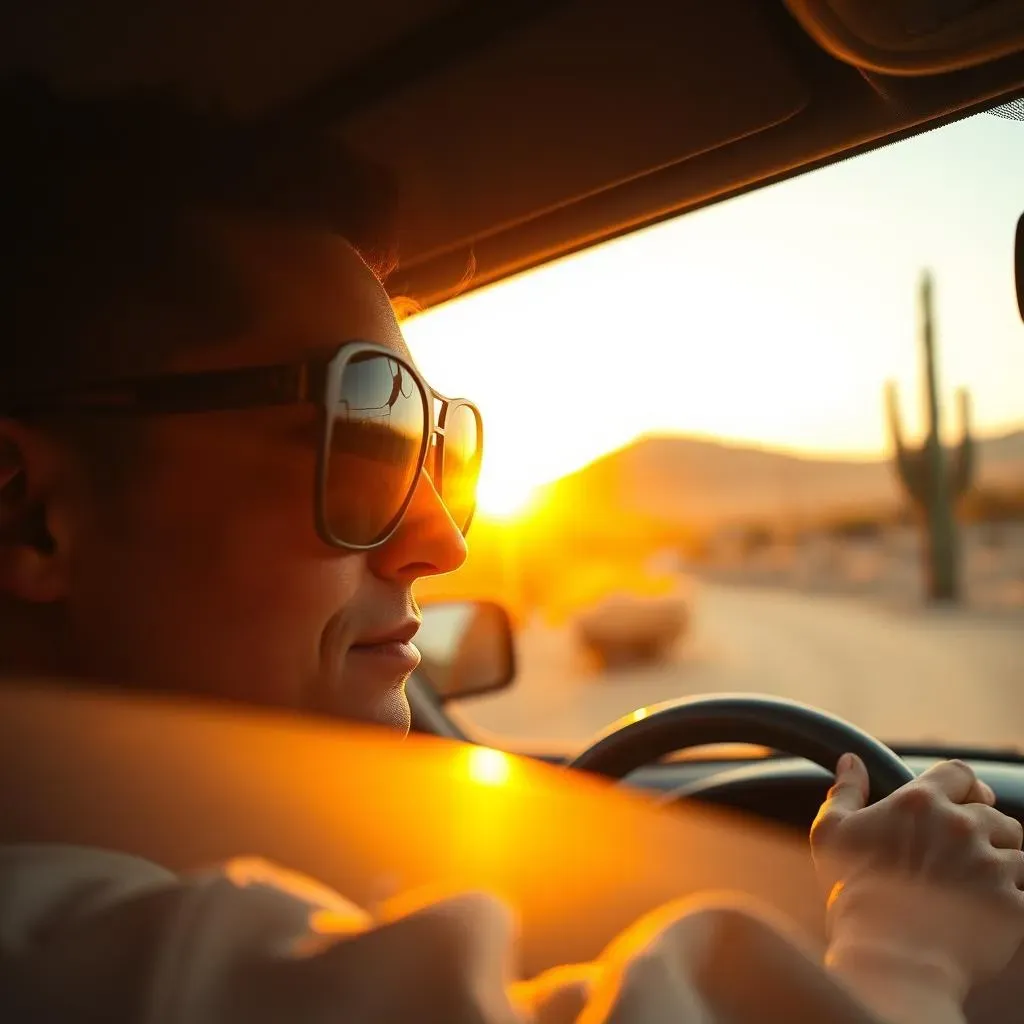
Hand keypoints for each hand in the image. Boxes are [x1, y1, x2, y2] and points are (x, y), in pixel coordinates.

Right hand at [811, 754, 1023, 998]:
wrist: (888, 956)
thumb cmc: (853, 893)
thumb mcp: (831, 832)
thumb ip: (845, 790)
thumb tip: (851, 761)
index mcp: (920, 803)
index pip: (961, 774)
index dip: (966, 787)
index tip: (964, 802)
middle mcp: (961, 826)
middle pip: (996, 815)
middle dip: (987, 832)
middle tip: (967, 856)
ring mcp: (990, 865)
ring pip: (1018, 852)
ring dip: (1005, 864)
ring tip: (980, 885)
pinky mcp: (1012, 904)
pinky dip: (1013, 899)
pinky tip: (988, 912)